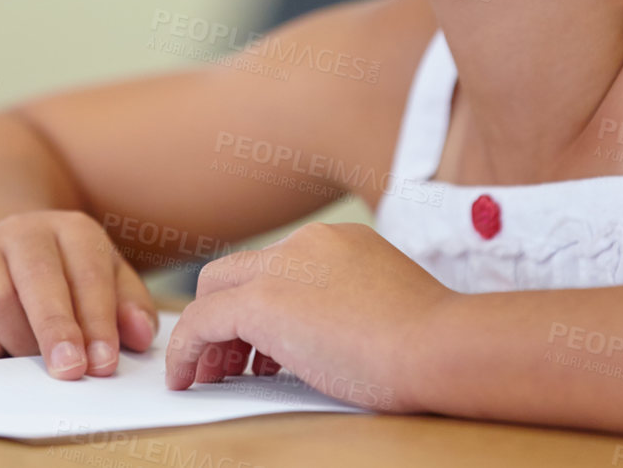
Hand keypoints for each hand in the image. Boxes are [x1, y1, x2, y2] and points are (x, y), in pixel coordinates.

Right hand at [0, 209, 159, 378]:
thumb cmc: (66, 274)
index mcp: (70, 229)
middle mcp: (22, 233)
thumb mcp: (106, 277)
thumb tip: (141, 336)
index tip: (105, 363)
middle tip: (71, 370)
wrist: (0, 250)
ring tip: (35, 359)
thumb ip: (129, 305)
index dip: (98, 320)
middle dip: (56, 329)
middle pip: (36, 280)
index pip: (87, 272)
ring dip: (18, 340)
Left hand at [163, 221, 450, 412]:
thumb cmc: (430, 343)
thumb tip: (326, 336)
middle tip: (230, 364)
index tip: (262, 350)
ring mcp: (283, 268)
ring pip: (214, 291)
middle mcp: (306, 244)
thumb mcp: (385, 307)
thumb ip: (350, 306)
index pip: (279, 267)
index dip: (261, 308)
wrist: (437, 346)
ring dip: (208, 336)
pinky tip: (186, 379)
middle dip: (225, 318)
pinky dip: (187, 350)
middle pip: (237, 272)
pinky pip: (201, 322)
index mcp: (339, 242)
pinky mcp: (262, 302)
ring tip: (212, 377)